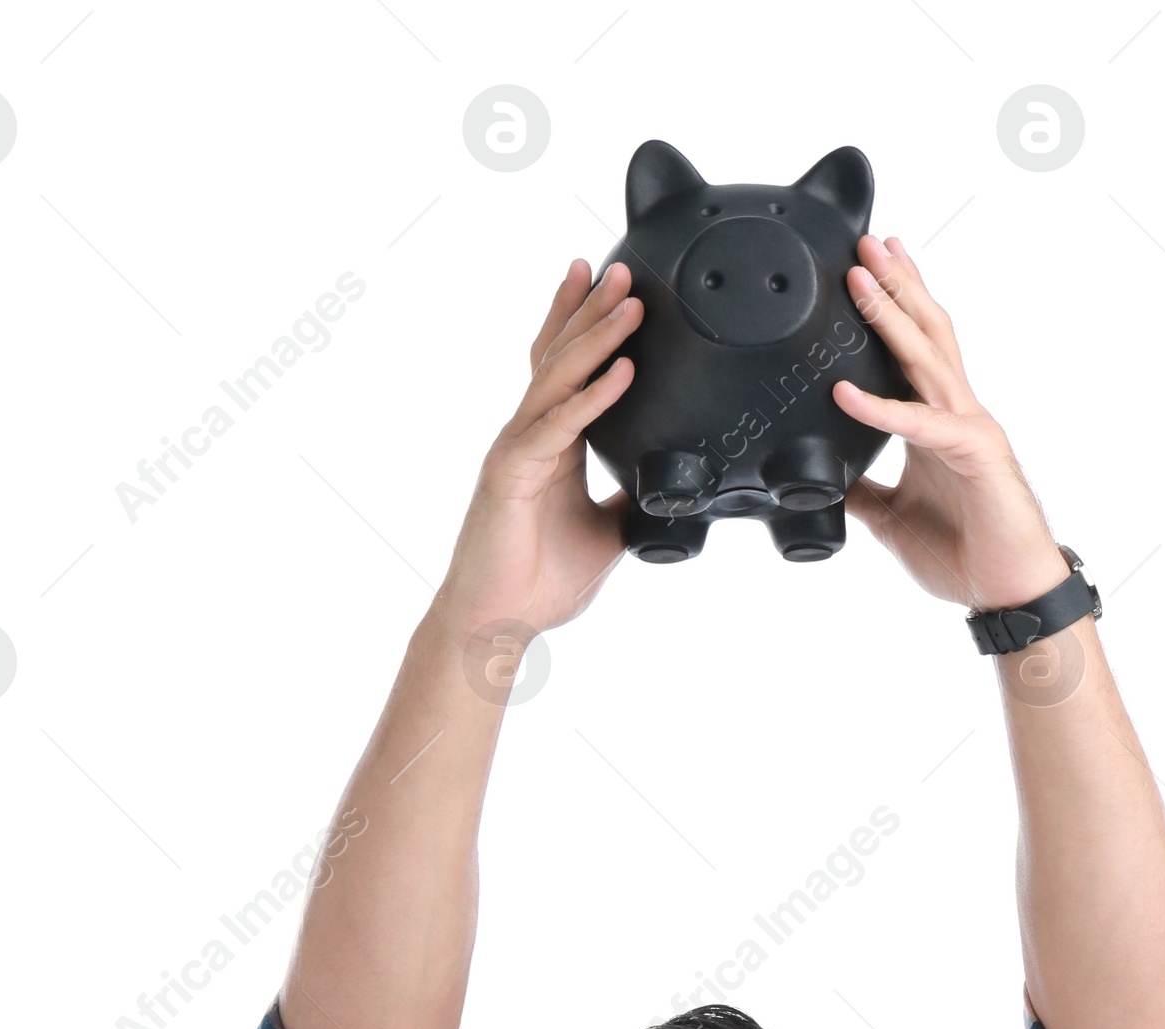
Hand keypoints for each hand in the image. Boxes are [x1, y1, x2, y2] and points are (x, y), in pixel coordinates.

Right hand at [438, 259, 638, 636]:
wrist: (499, 625)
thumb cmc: (540, 583)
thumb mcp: (606, 532)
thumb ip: (628, 500)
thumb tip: (666, 485)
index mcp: (551, 445)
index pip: (566, 370)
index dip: (584, 326)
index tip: (612, 288)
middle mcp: (530, 436)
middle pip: (560, 356)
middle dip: (591, 310)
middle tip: (623, 268)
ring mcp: (517, 450)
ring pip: (559, 379)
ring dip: (597, 337)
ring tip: (631, 302)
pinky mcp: (511, 474)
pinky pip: (559, 427)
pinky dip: (594, 398)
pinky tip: (624, 371)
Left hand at [835, 236, 1068, 612]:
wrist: (1005, 594)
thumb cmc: (964, 555)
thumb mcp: (893, 519)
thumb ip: (865, 491)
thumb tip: (831, 480)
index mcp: (938, 422)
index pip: (915, 350)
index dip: (896, 306)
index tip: (868, 268)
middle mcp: (956, 413)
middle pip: (925, 332)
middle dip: (895, 285)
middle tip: (863, 243)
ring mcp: (969, 428)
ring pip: (928, 357)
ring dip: (893, 314)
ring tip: (861, 277)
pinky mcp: (975, 454)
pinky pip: (921, 424)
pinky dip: (881, 408)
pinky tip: (845, 393)